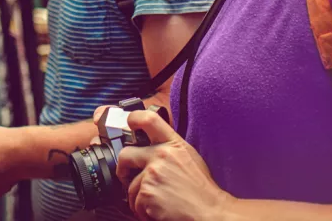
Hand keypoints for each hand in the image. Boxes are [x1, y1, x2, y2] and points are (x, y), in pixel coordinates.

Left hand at [116, 110, 231, 220]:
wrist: (208, 210)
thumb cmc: (200, 187)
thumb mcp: (188, 156)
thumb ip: (170, 148)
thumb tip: (152, 146)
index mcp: (173, 143)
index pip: (149, 119)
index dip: (134, 118)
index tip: (129, 123)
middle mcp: (161, 154)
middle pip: (125, 154)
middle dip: (123, 169)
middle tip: (127, 176)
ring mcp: (153, 173)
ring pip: (130, 186)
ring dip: (138, 197)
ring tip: (154, 202)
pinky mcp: (148, 193)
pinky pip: (135, 203)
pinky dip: (142, 212)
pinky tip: (155, 211)